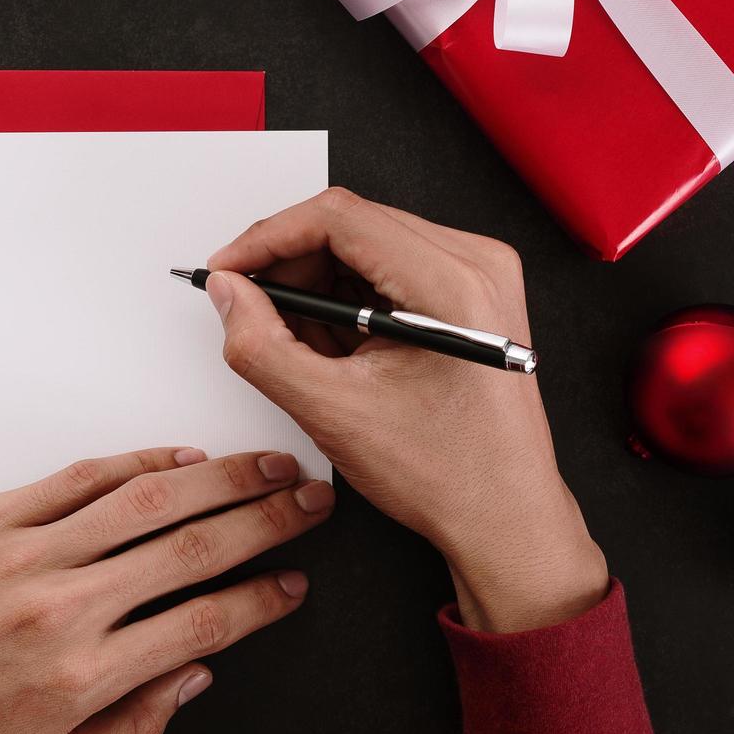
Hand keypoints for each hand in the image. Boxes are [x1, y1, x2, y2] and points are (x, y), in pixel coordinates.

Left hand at [0, 448, 334, 733]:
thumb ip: (129, 729)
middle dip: (265, 520)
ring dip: (217, 477)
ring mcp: (21, 554)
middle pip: (192, 545)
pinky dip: (133, 462)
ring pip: (145, 498)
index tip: (292, 583)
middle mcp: (60, 607)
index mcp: (81, 680)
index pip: (205, 622)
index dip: (261, 599)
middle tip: (311, 501)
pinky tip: (172, 459)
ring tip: (265, 466)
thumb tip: (190, 678)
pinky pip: (75, 478)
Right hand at [205, 188, 606, 632]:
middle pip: (352, 224)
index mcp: (453, 283)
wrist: (504, 515)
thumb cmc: (447, 473)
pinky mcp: (470, 291)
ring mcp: (478, 274)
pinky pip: (388, 266)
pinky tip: (338, 346)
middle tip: (255, 312)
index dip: (268, 238)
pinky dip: (347, 298)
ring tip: (305, 345)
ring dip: (318, 284)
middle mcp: (476, 263)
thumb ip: (262, 346)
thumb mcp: (332, 411)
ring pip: (365, 243)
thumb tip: (229, 294)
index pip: (339, 218)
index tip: (229, 268)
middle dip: (291, 265)